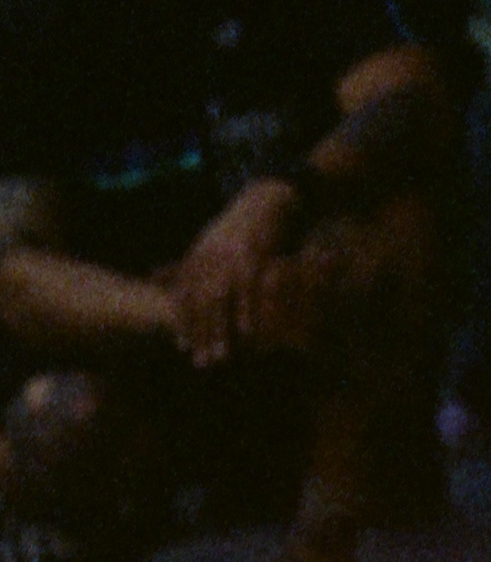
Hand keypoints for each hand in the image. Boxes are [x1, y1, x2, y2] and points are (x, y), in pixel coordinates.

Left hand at [168, 178, 296, 366]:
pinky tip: (247, 332)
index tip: (183, 347)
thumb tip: (151, 277)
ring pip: (221, 301)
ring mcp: (234, 257)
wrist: (268, 198)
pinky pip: (250, 289)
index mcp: (196, 255)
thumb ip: (182, 263)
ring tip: (223, 356)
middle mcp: (210, 258)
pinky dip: (247, 311)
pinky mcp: (258, 255)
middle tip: (201, 363)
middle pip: (200, 303)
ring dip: (220, 330)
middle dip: (200, 334)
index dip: (184, 322)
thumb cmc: (237, 225)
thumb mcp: (204, 241)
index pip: (184, 296)